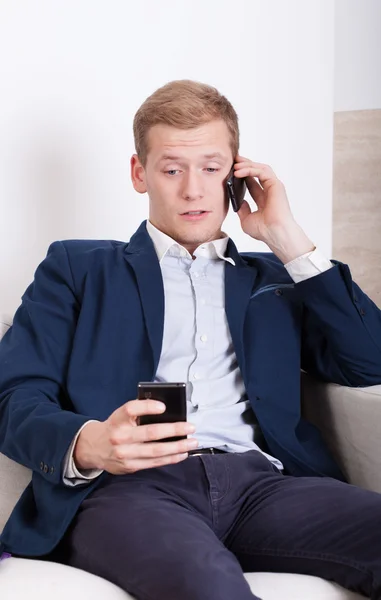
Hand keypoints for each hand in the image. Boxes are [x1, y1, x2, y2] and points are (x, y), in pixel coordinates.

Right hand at [74, 399, 197, 474]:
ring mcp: (125, 454)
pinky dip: (170, 458)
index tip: (163, 406)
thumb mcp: (121, 415)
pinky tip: (182, 453)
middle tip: (190, 427)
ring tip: (192, 442)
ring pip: (156, 451)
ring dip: (177, 447)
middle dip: (174, 430)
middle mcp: (120, 436)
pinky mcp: (130, 466)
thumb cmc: (114, 427)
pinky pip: (154, 463)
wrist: (94, 448)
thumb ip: (139, 412)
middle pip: (150, 433)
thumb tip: (166, 410)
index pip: (131, 409)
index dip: (148, 407)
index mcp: (118, 419)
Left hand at [234, 156, 294, 241]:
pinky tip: (239, 171)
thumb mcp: (246, 219)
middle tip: (233, 160)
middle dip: (245, 164)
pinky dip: (250, 169)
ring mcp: (274, 187)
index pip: (251, 182)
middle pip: (256, 172)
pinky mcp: (276, 184)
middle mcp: (270, 191)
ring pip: (260, 169)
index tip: (231, 171)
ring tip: (235, 165)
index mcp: (264, 199)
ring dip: (247, 165)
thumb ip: (243, 209)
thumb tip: (239, 202)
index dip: (242, 175)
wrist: (274, 234)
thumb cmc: (264, 231)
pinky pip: (262, 171)